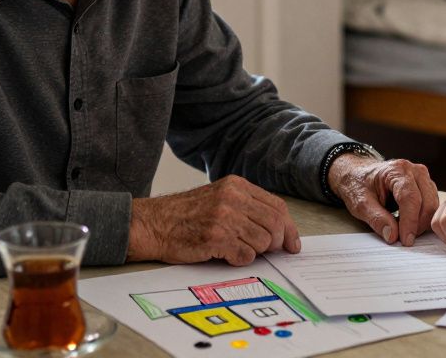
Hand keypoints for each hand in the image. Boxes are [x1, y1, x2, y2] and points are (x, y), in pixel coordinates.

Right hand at [127, 175, 299, 265]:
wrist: (153, 224)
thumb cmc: (185, 215)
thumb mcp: (218, 198)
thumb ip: (246, 207)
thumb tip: (279, 229)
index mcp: (236, 185)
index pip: (277, 206)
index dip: (289, 227)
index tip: (293, 243)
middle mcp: (232, 198)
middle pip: (275, 224)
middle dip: (277, 243)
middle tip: (270, 252)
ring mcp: (224, 217)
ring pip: (263, 242)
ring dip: (255, 252)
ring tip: (237, 249)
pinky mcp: (215, 238)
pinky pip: (246, 256)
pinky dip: (240, 260)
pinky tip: (226, 254)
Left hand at [329, 155, 438, 245]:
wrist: (358, 174)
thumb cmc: (359, 185)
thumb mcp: (361, 204)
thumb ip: (377, 219)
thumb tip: (393, 236)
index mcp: (396, 170)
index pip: (410, 198)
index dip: (410, 222)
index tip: (406, 240)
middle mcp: (414, 170)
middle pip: (427, 202)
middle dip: (418, 225)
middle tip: (405, 240)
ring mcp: (422, 177)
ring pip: (433, 204)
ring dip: (423, 222)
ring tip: (406, 231)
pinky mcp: (426, 185)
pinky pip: (432, 204)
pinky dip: (424, 218)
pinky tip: (411, 224)